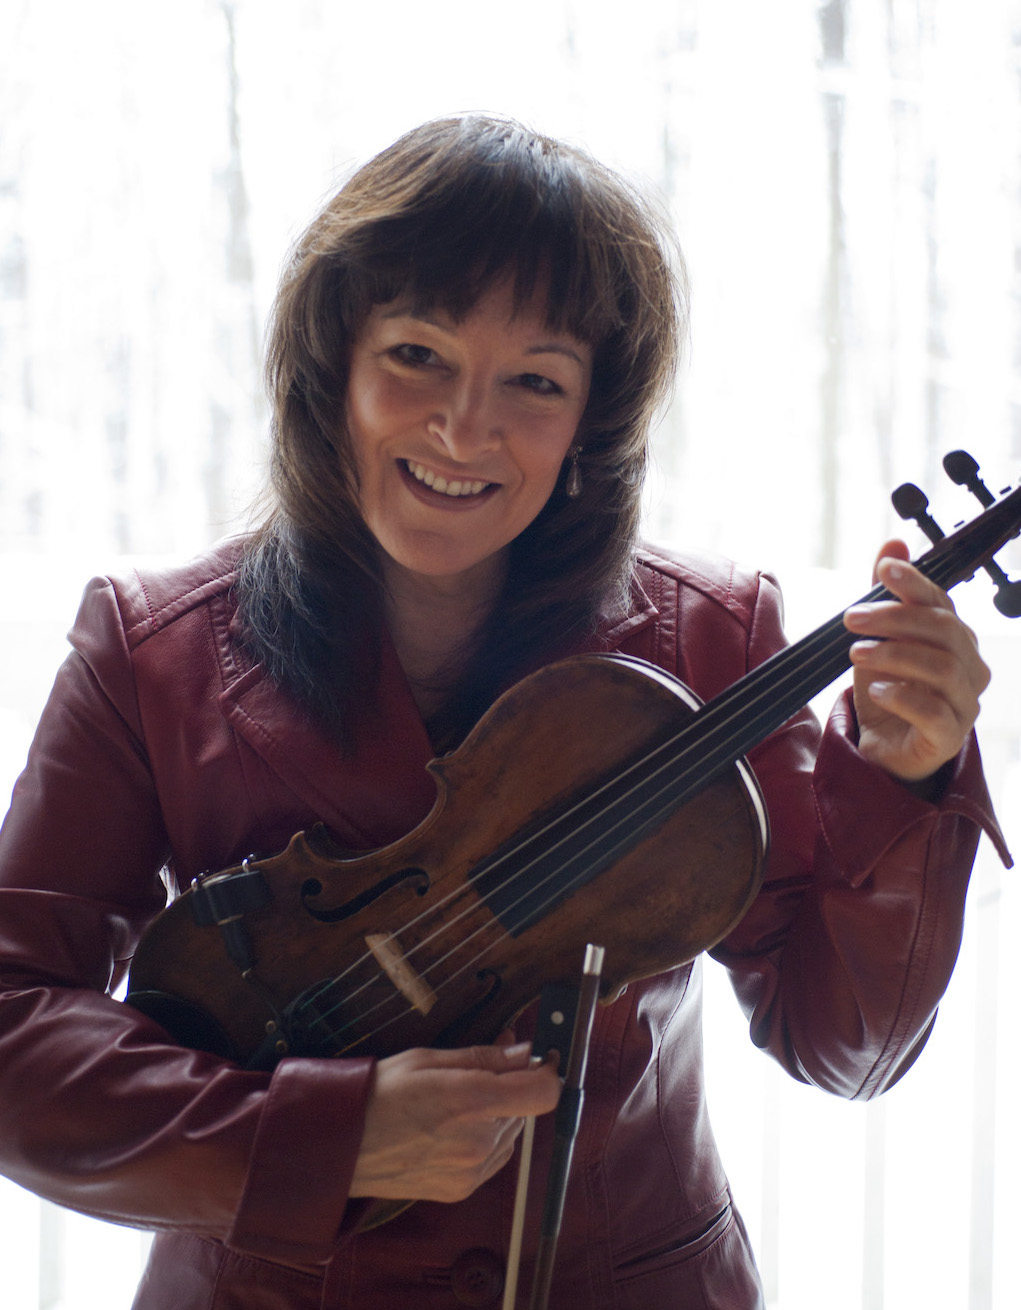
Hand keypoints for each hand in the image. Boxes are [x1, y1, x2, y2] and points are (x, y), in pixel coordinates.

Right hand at [349, 1040, 560, 1202]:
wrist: (341, 1145)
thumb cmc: (378, 1094)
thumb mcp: (428, 1058)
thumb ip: (484, 1057)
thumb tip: (523, 1051)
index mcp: (470, 1102)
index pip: (541, 1092)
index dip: (547, 1071)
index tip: (542, 1058)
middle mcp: (477, 1142)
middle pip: (526, 1110)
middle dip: (513, 1086)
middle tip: (485, 1068)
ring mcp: (471, 1171)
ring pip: (512, 1134)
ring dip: (500, 1113)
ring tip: (461, 1099)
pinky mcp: (461, 1190)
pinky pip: (494, 1158)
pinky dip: (487, 1139)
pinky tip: (457, 1126)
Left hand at [843, 539, 989, 784]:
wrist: (884, 746)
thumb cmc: (889, 689)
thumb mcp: (879, 638)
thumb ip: (886, 595)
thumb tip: (894, 545)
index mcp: (956, 639)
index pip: (942, 602)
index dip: (915, 583)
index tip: (883, 570)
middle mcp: (969, 668)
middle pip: (944, 631)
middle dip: (895, 618)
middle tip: (851, 619)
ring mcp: (964, 704)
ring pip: (943, 669)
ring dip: (894, 655)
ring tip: (856, 653)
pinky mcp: (949, 738)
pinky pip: (935, 713)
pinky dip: (903, 696)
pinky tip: (876, 689)